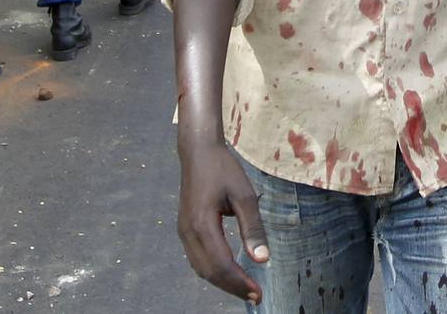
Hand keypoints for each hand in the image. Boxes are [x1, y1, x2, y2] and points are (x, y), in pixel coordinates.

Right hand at [176, 139, 268, 301]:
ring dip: (222, 281)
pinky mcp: (185, 229)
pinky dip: (213, 270)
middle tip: (255, 295)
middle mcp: (188, 233)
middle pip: (209, 272)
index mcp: (202, 225)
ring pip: (201, 268)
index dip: (239, 283)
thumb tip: (262, 260)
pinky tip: (230, 270)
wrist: (198, 151)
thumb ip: (253, 228)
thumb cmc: (223, 169)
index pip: (221, 265)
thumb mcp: (244, 195)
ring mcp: (183, 232)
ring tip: (245, 287)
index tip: (258, 293)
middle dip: (232, 287)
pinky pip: (197, 258)